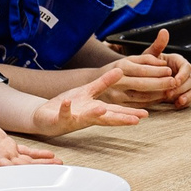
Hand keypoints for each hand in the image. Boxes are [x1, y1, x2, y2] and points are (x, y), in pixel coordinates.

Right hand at [0, 109, 60, 166]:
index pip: (13, 168)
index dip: (27, 172)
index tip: (41, 176)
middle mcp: (2, 158)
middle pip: (26, 167)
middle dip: (41, 168)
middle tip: (57, 169)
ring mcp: (6, 153)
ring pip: (28, 160)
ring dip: (43, 163)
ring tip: (58, 163)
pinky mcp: (7, 144)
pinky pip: (26, 151)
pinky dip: (38, 153)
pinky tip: (49, 154)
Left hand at [29, 75, 148, 136]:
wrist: (45, 115)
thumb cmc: (69, 105)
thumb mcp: (89, 91)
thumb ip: (104, 82)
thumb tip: (121, 71)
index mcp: (96, 110)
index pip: (116, 112)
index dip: (130, 112)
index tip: (145, 114)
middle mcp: (88, 117)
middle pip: (106, 118)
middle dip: (120, 119)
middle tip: (135, 120)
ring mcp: (74, 119)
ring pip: (86, 118)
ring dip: (94, 114)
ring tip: (102, 110)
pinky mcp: (60, 119)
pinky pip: (63, 113)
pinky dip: (66, 108)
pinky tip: (68, 103)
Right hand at [100, 28, 190, 107]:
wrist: (98, 82)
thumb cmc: (121, 69)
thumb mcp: (132, 58)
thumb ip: (150, 53)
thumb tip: (165, 38)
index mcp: (122, 66)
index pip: (142, 69)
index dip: (157, 71)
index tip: (170, 70)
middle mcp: (118, 81)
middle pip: (142, 84)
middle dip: (160, 83)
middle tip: (174, 82)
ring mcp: (117, 95)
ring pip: (141, 97)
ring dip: (157, 95)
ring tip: (170, 91)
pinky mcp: (119, 106)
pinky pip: (138, 105)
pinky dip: (151, 102)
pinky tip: (160, 98)